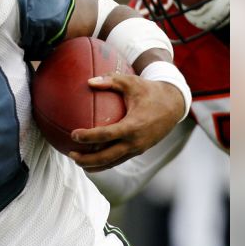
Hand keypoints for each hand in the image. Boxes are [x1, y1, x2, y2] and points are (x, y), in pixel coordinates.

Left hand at [68, 74, 184, 170]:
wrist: (174, 104)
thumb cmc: (149, 91)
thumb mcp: (131, 82)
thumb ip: (110, 80)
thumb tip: (88, 81)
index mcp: (133, 125)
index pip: (106, 135)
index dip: (88, 137)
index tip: (73, 134)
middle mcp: (136, 141)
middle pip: (107, 156)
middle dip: (87, 159)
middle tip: (71, 154)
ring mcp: (138, 148)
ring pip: (113, 162)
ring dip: (94, 165)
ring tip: (77, 161)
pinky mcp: (140, 150)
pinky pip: (119, 160)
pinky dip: (105, 162)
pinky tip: (91, 160)